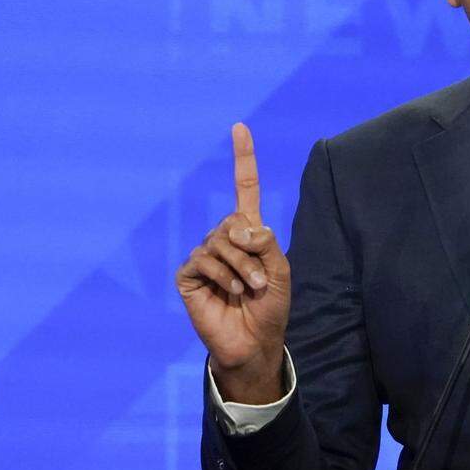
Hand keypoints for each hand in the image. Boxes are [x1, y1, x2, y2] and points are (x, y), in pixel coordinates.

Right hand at [175, 123, 290, 403]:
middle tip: (260, 280)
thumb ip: (267, 244)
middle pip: (233, 223)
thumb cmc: (270, 306)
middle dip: (252, 252)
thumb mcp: (280, 271)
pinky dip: (222, 277)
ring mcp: (204, 255)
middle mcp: (224, 238)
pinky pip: (203, 261)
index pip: (244, 188)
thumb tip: (243, 226)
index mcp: (248, 232)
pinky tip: (228, 293)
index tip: (239, 127)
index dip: (243, 159)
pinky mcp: (188, 275)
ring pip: (219, 242)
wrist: (254, 341)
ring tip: (248, 290)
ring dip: (241, 268)